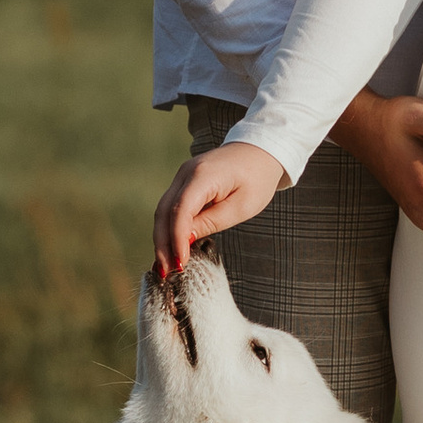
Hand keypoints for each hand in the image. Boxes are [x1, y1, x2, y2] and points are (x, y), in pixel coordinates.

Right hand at [154, 141, 285, 273]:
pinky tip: (170, 249)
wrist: (260, 150)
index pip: (180, 210)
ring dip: (162, 239)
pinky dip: (169, 228)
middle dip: (163, 244)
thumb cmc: (257, 178)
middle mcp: (185, 173)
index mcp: (202, 175)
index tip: (180, 263)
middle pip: (164, 212)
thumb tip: (185, 239)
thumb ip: (212, 221)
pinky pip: (171, 207)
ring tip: (166, 266)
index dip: (176, 238)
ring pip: (163, 210)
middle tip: (166, 272)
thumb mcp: (242, 206)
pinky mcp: (184, 182)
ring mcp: (182, 175)